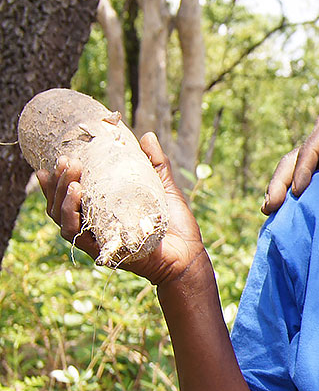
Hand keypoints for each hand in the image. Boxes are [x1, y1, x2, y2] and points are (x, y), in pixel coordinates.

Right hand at [37, 132, 208, 285]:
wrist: (189, 254)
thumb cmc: (175, 225)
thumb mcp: (163, 188)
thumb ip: (155, 164)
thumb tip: (147, 135)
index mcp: (102, 213)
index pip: (69, 197)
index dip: (57, 180)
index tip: (57, 159)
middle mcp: (93, 228)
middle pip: (60, 206)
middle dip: (58, 183)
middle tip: (66, 161)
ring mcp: (97, 241)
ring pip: (64, 220)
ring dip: (62, 198)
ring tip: (72, 178)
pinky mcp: (104, 252)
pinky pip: (78, 237)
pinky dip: (72, 217)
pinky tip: (76, 197)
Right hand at [261, 110, 318, 213]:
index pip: (309, 150)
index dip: (302, 170)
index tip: (298, 192)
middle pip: (292, 160)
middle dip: (279, 182)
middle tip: (270, 206)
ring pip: (292, 171)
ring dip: (280, 190)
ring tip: (269, 211)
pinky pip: (304, 180)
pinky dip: (293, 194)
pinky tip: (284, 212)